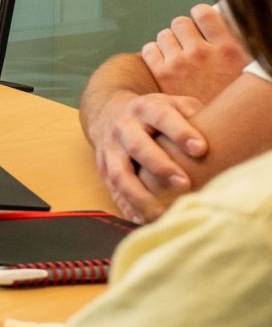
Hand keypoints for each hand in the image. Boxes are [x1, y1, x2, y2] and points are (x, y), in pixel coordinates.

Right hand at [91, 91, 207, 220]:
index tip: (201, 149)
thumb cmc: (157, 115)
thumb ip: (195, 116)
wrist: (110, 115)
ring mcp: (110, 149)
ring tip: (161, 214)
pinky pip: (114, 191)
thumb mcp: (174, 105)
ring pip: (120, 174)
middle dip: (160, 166)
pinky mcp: (104, 169)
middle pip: (138, 146)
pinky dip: (127, 207)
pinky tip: (142, 221)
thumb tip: (224, 135)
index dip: (180, 132)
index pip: (162, 117)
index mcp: (145, 108)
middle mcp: (124, 127)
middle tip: (184, 184)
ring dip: (140, 195)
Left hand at [142, 3, 249, 100]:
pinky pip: (149, 49)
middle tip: (190, 45)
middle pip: (180, 22)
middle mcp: (203, 52)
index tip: (202, 25)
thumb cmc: (235, 99)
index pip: (204, 12)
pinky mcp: (162, 75)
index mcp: (229, 48)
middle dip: (183, 32)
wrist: (219, 134)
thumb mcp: (245, 69)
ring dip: (169, 42)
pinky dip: (155, 53)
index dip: (200, 17)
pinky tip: (166, 64)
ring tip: (180, 57)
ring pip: (164, 35)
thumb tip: (220, 17)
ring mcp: (180, 63)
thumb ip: (232, 44)